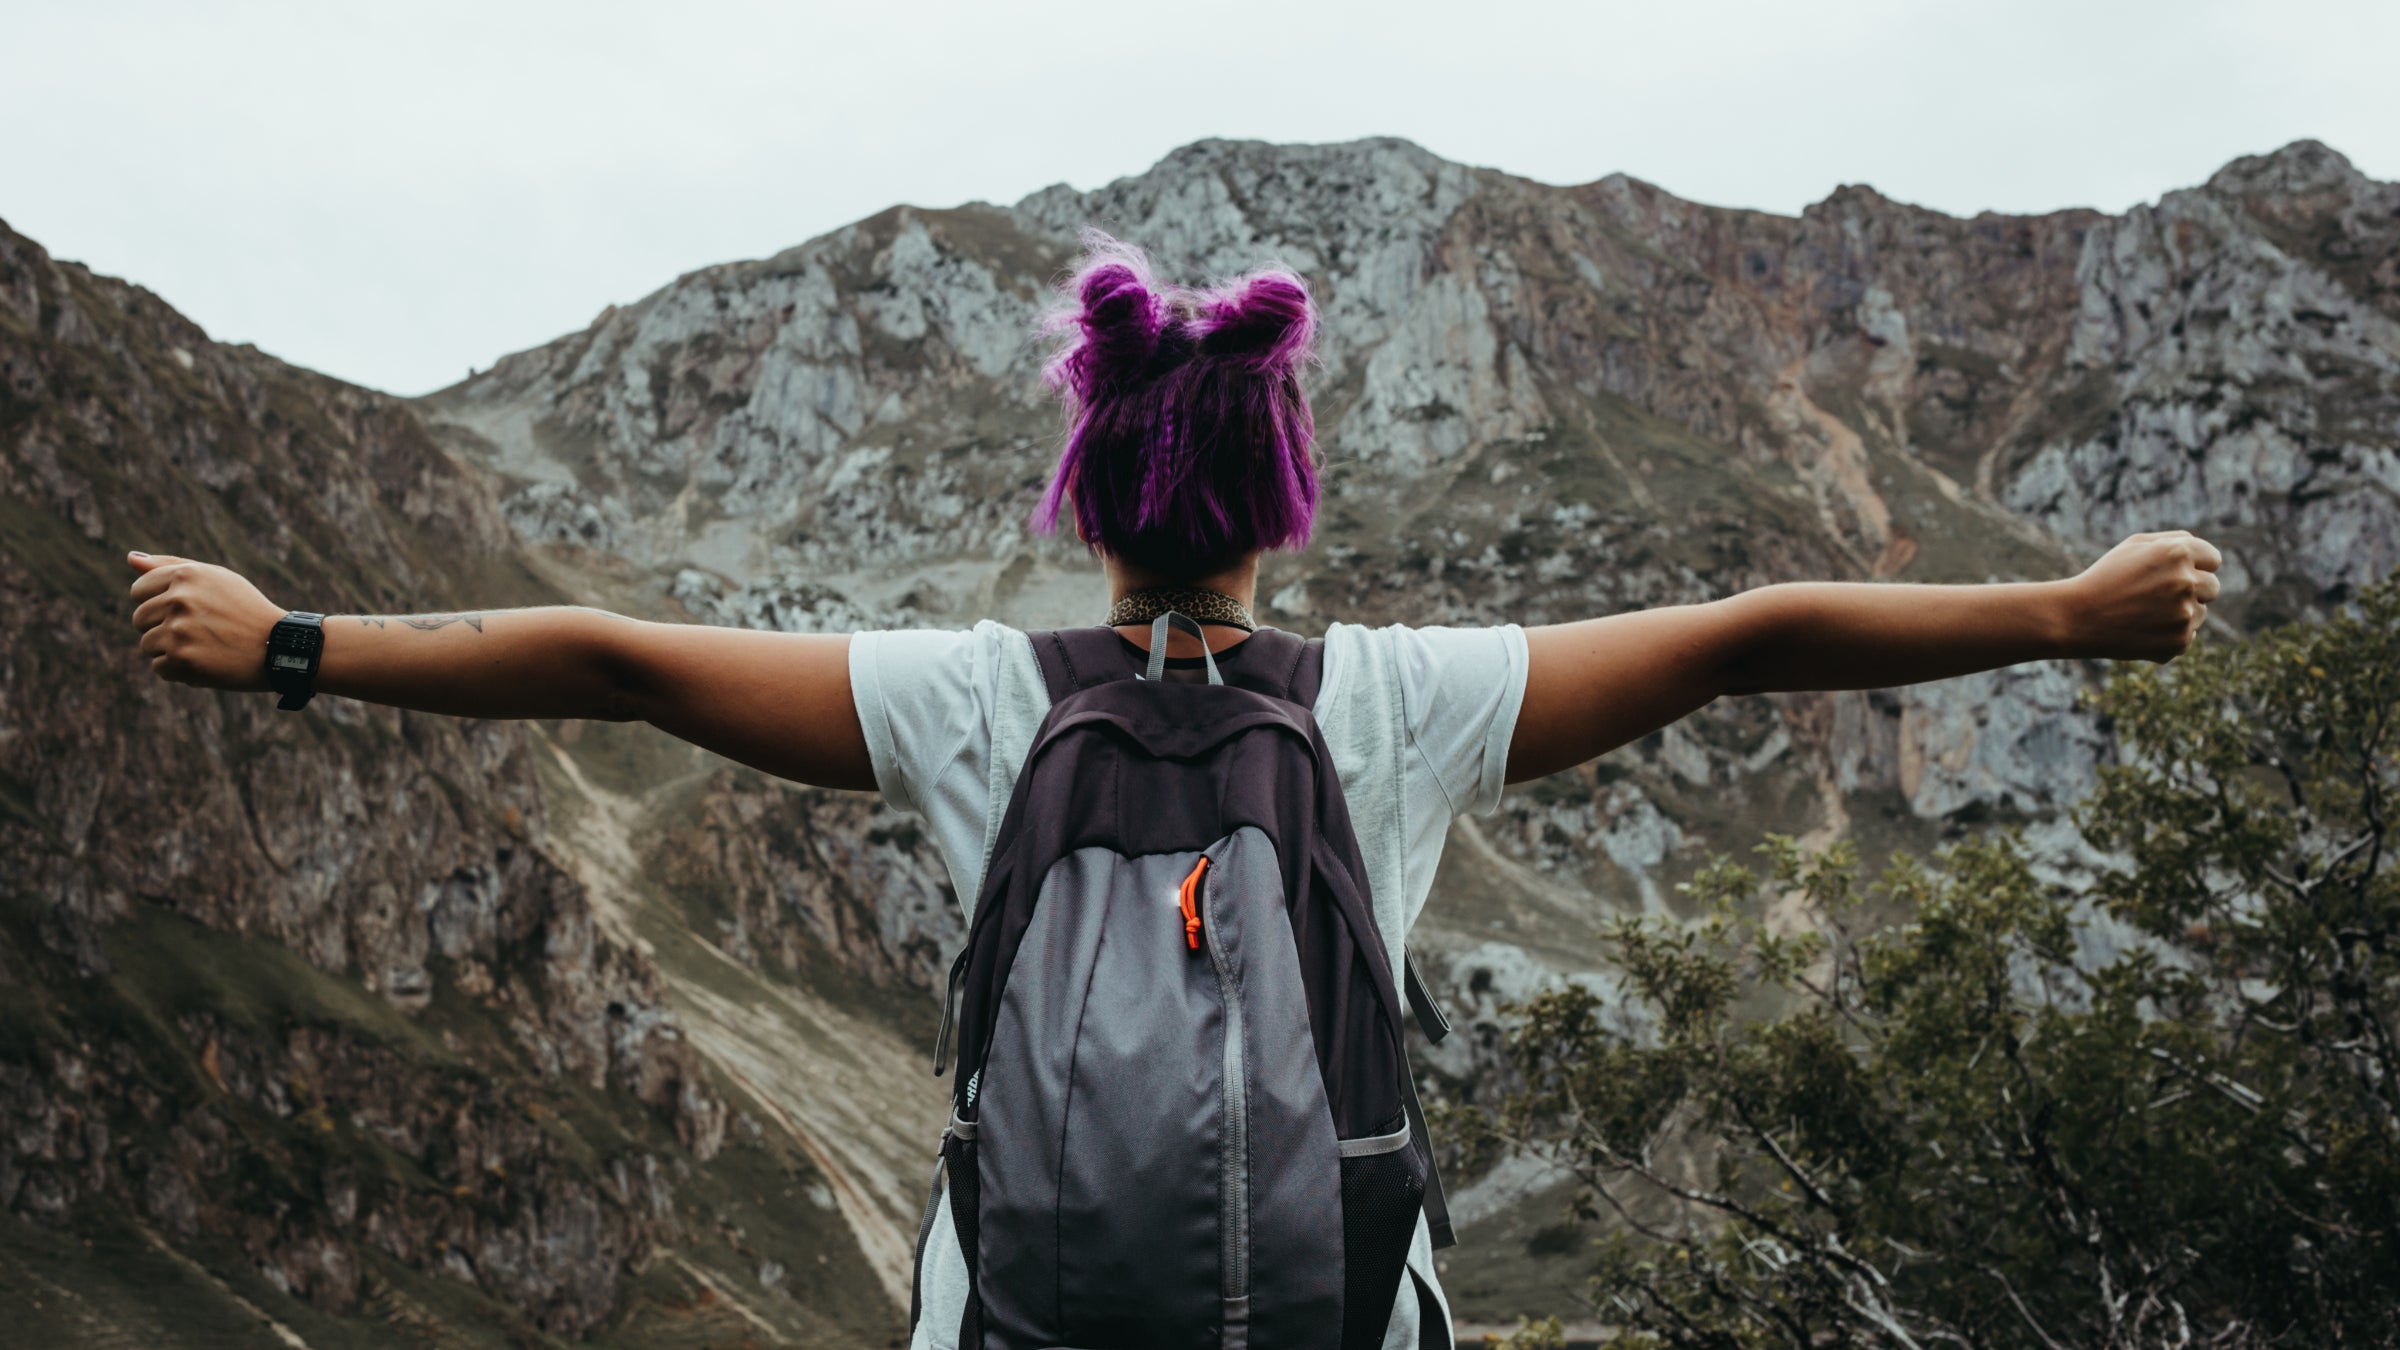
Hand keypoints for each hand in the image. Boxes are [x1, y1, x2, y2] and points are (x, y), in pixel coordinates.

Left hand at [128, 552, 285, 689]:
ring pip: (147, 645)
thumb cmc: (247, 610)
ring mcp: (178, 630)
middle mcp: (179, 599)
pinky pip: (160, 668)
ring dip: (171, 651)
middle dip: (163, 628)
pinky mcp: (182, 659)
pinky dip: (181, 671)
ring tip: (206, 648)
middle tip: (201, 632)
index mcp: (185, 575)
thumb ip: (170, 566)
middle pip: (139, 619)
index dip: (160, 604)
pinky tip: (208, 663)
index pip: (138, 590)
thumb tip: (130, 557)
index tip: (188, 611)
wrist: (283, 646)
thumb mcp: (215, 578)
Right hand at [2062, 531, 2224, 662]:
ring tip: (2143, 614)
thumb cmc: (2105, 577)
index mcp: (2177, 552)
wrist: (2077, 618)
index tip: (2176, 573)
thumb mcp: (2134, 546)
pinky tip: (2141, 630)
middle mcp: (2185, 581)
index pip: (2213, 559)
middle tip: (2158, 596)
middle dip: (2193, 590)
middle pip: (2213, 587)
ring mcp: (2184, 614)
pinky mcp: (2179, 641)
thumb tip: (2205, 553)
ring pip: (2200, 613)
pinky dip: (2168, 635)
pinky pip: (2187, 636)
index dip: (2196, 565)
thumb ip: (2174, 541)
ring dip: (2180, 613)